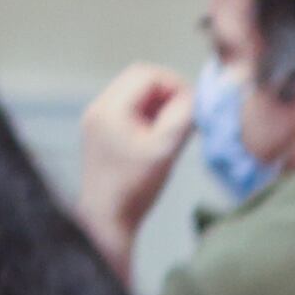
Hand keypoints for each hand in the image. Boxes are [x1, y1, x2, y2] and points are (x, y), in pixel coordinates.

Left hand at [79, 65, 195, 235]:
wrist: (107, 219)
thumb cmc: (135, 188)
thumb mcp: (166, 149)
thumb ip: (184, 117)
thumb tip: (197, 97)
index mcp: (110, 108)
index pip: (148, 74)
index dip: (176, 84)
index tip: (193, 105)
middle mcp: (99, 108)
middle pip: (140, 79)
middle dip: (168, 92)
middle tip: (187, 114)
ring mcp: (97, 119)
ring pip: (135, 93)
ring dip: (160, 103)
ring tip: (175, 128)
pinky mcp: (101, 132)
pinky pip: (128, 109)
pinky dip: (149, 115)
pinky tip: (160, 136)